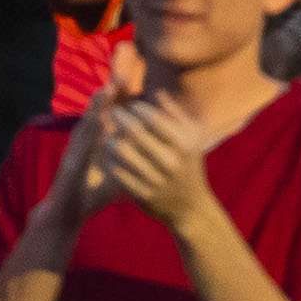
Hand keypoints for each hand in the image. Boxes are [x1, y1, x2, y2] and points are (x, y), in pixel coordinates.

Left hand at [78, 90, 218, 234]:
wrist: (191, 207)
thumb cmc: (189, 164)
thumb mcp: (192, 138)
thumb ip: (176, 114)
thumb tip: (157, 93)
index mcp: (183, 144)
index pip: (153, 117)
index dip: (138, 107)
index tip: (130, 104)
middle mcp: (170, 161)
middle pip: (135, 132)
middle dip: (119, 117)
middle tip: (112, 112)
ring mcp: (156, 179)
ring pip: (123, 152)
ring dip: (111, 138)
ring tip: (109, 133)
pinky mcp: (143, 194)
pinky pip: (119, 172)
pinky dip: (110, 159)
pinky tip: (107, 153)